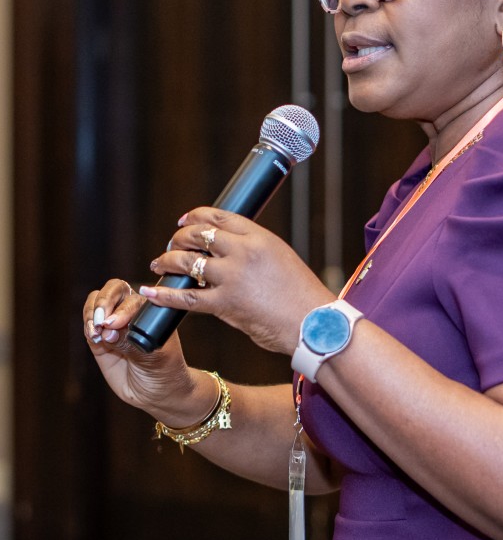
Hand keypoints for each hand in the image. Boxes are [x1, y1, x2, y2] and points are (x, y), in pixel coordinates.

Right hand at [83, 278, 201, 421]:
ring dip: (91, 314)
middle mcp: (132, 311)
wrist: (157, 393)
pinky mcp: (100, 339)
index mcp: (151, 309)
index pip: (133, 298)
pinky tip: (93, 336)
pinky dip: (88, 327)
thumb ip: (131, 344)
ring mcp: (114, 325)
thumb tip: (107, 332)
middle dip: (103, 302)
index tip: (115, 324)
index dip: (122, 308)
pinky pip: (89, 325)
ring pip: (96, 304)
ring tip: (95, 332)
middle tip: (101, 322)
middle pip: (113, 290)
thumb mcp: (155, 357)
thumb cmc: (165, 369)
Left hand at [138, 208, 334, 355]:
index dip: (195, 216)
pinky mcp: (224, 304)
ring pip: (187, 262)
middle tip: (172, 246)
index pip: (219, 217)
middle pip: (198, 235)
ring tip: (159, 264)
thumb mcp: (280, 259)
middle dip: (179, 239)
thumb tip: (227, 252)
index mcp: (259, 237)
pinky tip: (152, 291)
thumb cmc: (301, 294)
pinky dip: (165, 294)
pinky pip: (186, 297)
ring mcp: (232, 277)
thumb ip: (254, 251)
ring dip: (168, 261)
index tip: (184, 220)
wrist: (313, 323)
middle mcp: (243, 252)